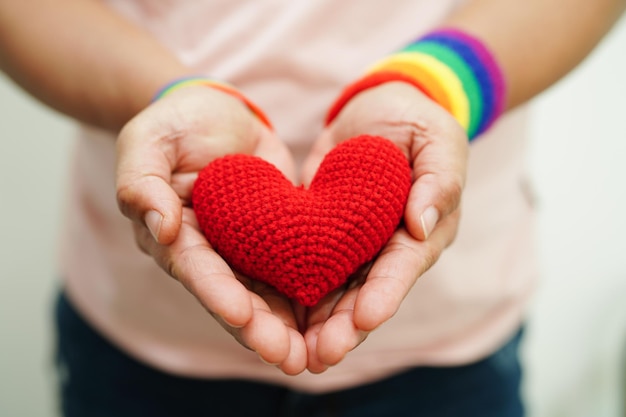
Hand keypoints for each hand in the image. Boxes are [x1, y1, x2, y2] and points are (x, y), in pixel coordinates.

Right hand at [116, 86, 306, 374]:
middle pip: (235, 295)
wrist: (219, 112)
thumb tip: (160, 228)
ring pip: (267, 293)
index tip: (242, 317)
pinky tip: (337, 317)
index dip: (218, 294)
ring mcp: (246, 247)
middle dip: (260, 329)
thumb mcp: (148, 142)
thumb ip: (141, 183)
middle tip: (289, 358)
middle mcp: (211, 252)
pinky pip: (295, 266)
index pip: (196, 270)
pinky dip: (312, 293)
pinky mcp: (278, 236)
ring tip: (315, 355)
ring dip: (289, 326)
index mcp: (176, 236)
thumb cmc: (175, 124)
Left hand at [300, 82, 468, 372]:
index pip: (402, 267)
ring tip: (297, 353)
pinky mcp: (321, 232)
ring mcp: (352, 243)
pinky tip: (271, 313)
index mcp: (420, 231)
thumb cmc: (417, 123)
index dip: (385, 294)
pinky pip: (306, 263)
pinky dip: (292, 288)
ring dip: (317, 322)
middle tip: (322, 354)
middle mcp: (385, 247)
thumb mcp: (438, 140)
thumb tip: (423, 224)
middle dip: (345, 325)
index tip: (364, 318)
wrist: (378, 110)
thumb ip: (438, 179)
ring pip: (335, 289)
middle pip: (366, 293)